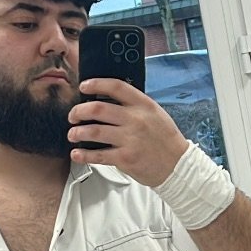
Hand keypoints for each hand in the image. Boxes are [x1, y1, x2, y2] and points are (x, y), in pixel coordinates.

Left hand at [68, 78, 188, 186]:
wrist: (178, 166)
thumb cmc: (166, 142)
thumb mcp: (155, 115)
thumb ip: (135, 107)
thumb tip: (109, 101)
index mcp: (143, 105)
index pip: (115, 86)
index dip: (96, 84)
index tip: (84, 87)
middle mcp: (135, 120)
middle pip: (97, 108)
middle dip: (79, 111)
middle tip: (73, 115)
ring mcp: (129, 140)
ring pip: (94, 131)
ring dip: (77, 132)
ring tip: (73, 134)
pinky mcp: (125, 159)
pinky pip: (98, 155)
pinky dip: (84, 155)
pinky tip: (77, 154)